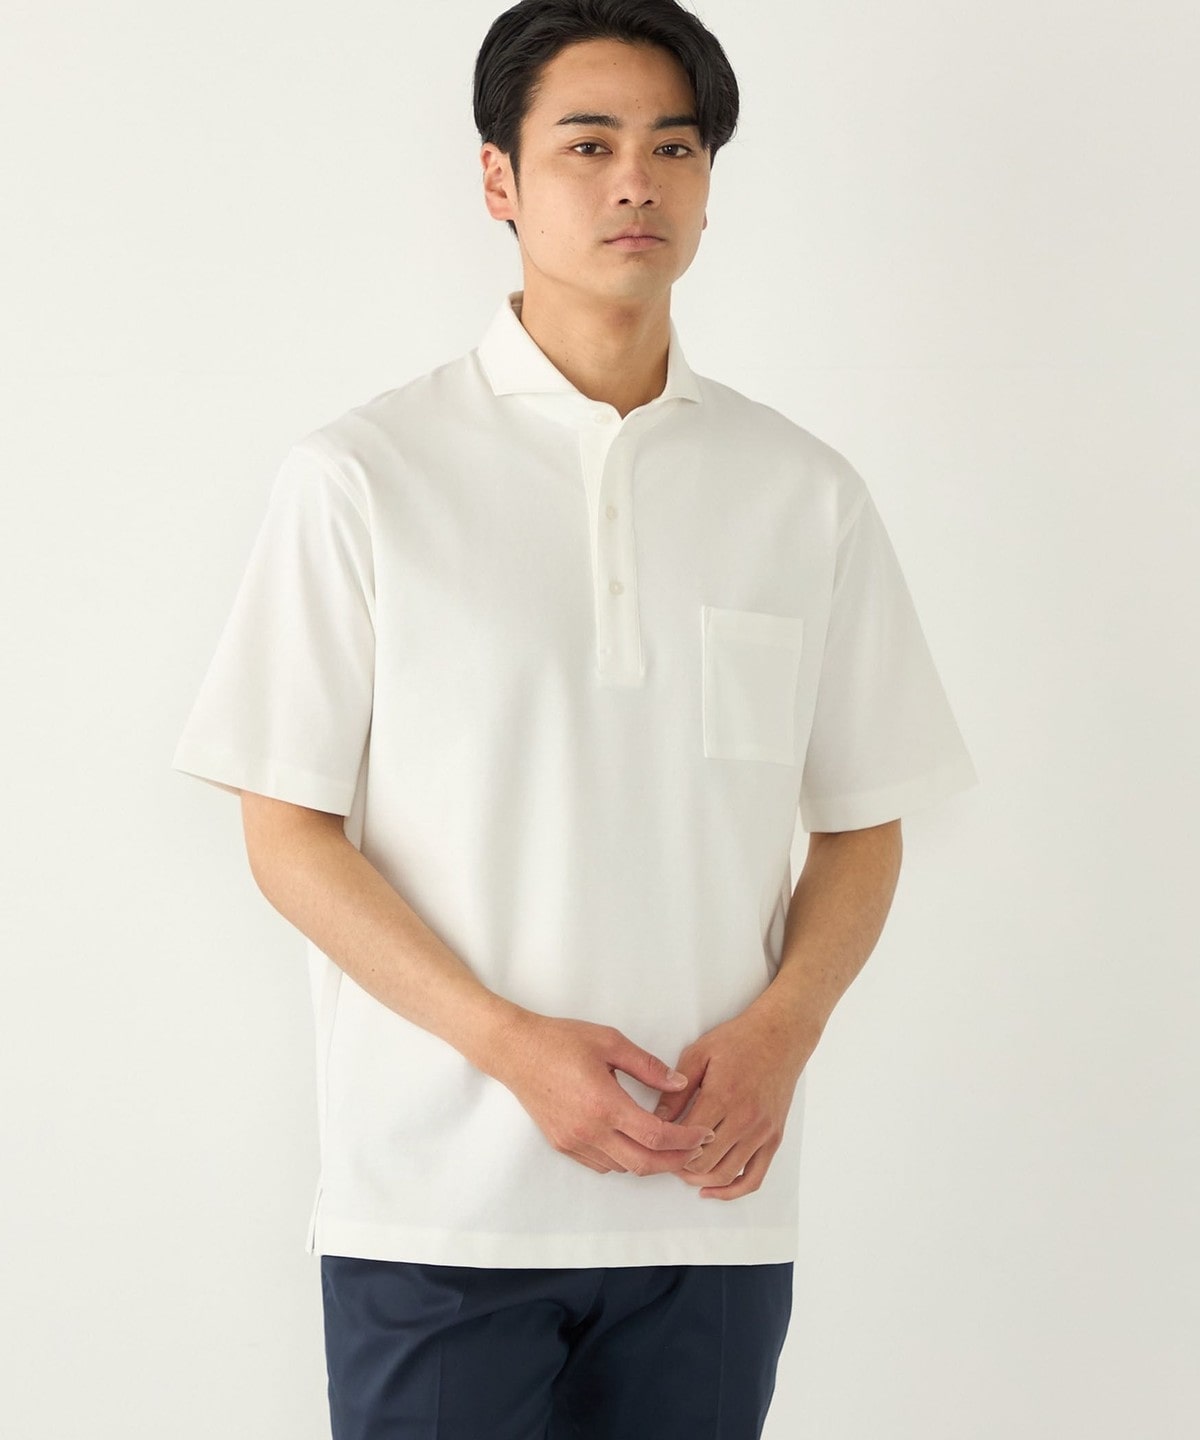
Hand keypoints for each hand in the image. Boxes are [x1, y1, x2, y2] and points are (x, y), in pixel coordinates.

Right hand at [489, 1010, 718, 1176]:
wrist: (515, 1051)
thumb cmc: (561, 1040)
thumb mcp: (609, 1041)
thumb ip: (647, 1066)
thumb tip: (679, 1083)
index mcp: (604, 1104)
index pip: (655, 1136)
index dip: (685, 1140)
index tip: (702, 1133)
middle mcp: (589, 1130)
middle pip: (643, 1164)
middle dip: (674, 1161)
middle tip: (694, 1149)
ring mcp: (574, 1142)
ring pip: (622, 1167)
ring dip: (649, 1161)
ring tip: (667, 1144)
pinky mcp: (562, 1145)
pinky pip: (601, 1164)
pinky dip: (623, 1159)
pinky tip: (632, 1141)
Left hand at [650, 1007, 816, 1199]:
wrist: (781, 1036)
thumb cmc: (738, 1040)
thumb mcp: (699, 1054)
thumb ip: (676, 1090)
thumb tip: (657, 1119)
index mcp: (722, 1096)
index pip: (687, 1139)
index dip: (667, 1147)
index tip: (655, 1143)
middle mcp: (745, 1119)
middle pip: (704, 1163)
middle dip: (679, 1166)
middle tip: (664, 1158)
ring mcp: (762, 1132)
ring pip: (726, 1175)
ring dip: (700, 1180)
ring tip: (683, 1171)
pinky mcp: (774, 1139)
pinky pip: (754, 1178)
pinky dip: (732, 1191)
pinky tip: (712, 1189)